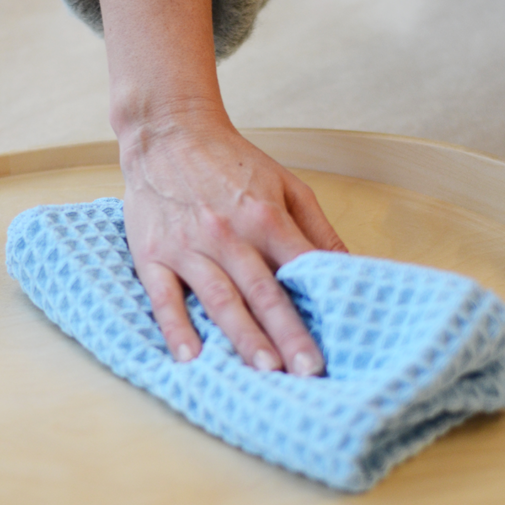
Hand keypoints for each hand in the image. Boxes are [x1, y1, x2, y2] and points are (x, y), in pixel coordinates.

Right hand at [119, 112, 346, 372]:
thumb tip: (351, 268)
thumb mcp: (287, 186)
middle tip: (306, 371)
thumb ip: (318, 231)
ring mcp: (187, 246)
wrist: (169, 133)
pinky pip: (163, 296)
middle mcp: (227, 233)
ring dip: (242, 335)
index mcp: (264, 216)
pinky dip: (175, 327)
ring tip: (263, 369)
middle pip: (261, 290)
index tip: (331, 347)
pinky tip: (189, 358)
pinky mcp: (152, 253)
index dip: (315, 307)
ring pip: (219, 297)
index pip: (297, 268)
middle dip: (287, 333)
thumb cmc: (232, 163)